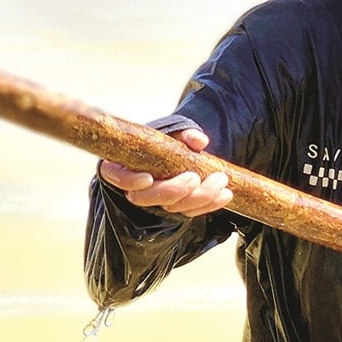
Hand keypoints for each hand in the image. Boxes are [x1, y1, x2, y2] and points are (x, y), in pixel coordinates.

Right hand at [98, 126, 233, 217]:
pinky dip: (209, 204)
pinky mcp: (175, 207)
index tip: (148, 178)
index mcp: (125, 164)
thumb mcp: (174, 131)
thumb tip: (198, 141)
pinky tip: (225, 195)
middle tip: (195, 177)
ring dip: (198, 197)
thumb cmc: (168, 139)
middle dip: (173, 190)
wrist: (179, 150)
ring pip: (171, 207)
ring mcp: (156, 199)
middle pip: (146, 198)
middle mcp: (137, 186)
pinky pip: (189, 211)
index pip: (117, 177)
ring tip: (220, 182)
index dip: (129, 181)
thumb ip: (184, 132)